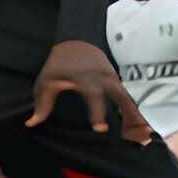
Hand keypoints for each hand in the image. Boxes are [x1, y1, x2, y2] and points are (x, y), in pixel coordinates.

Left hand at [26, 40, 150, 137]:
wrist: (76, 40)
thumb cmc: (59, 64)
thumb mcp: (47, 80)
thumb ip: (42, 103)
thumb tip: (31, 124)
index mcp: (86, 78)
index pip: (94, 96)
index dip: (98, 112)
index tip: (101, 130)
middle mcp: (104, 78)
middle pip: (121, 98)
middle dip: (131, 115)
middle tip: (141, 135)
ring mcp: (113, 79)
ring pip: (128, 99)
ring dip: (136, 117)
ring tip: (146, 137)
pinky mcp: (117, 83)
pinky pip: (127, 99)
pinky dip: (134, 112)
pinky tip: (142, 130)